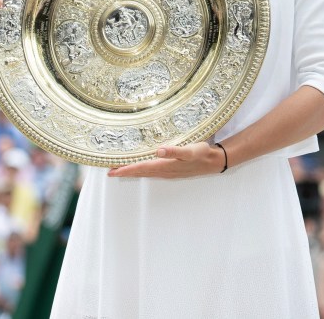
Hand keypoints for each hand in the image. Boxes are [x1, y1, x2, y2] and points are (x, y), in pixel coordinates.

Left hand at [106, 143, 226, 177]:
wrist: (213, 162)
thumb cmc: (201, 154)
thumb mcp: (190, 150)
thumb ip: (174, 151)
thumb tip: (158, 151)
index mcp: (165, 165)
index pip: (141, 168)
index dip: (126, 170)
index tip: (112, 171)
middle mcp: (164, 171)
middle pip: (140, 172)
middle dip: (125, 172)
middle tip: (110, 171)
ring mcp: (168, 172)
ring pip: (146, 173)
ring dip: (133, 171)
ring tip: (121, 170)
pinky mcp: (172, 170)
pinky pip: (152, 171)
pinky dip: (143, 170)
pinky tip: (141, 167)